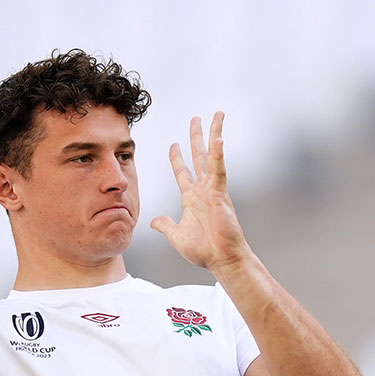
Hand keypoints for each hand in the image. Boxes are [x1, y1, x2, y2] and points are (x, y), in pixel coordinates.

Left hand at [150, 111, 251, 272]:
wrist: (221, 260)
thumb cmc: (204, 251)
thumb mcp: (176, 236)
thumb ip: (165, 225)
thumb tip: (153, 220)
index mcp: (192, 198)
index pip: (183, 172)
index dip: (177, 157)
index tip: (174, 144)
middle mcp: (203, 190)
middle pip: (199, 156)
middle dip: (197, 136)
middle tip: (196, 118)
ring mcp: (213, 190)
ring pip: (212, 156)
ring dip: (214, 134)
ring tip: (217, 115)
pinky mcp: (221, 194)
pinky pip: (219, 170)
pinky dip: (218, 155)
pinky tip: (218, 140)